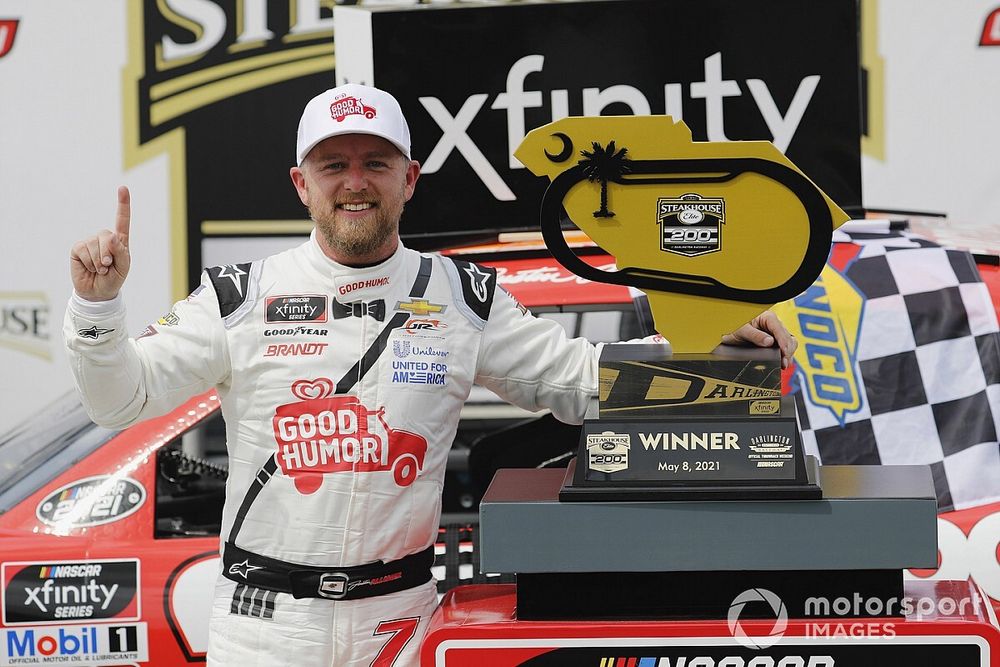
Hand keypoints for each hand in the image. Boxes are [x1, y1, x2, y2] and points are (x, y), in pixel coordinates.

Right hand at [70, 186, 130, 301]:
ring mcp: (90, 242)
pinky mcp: (78, 248)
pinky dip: (89, 262)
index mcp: (120, 241)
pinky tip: (90, 268)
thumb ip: (121, 252)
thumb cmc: (113, 278)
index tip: (123, 189)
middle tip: (108, 267)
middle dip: (108, 254)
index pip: (122, 220)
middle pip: (107, 236)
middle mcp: (105, 238)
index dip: (123, 204)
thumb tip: (112, 237)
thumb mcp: (123, 267)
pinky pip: (83, 250)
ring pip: (95, 245)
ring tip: (100, 269)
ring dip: (99, 262)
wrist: (97, 292)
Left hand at [721, 309, 797, 368]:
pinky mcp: (775, 342)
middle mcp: (774, 324)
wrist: (727, 332)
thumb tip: (770, 342)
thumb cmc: (734, 327)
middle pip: (787, 337)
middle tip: (783, 363)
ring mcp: (775, 333)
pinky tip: (782, 362)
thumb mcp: (742, 330)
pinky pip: (785, 348)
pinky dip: (785, 355)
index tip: (784, 353)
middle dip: (787, 351)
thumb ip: (755, 335)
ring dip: (788, 354)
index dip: (784, 342)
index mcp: (767, 317)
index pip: (780, 329)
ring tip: (784, 364)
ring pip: (789, 343)